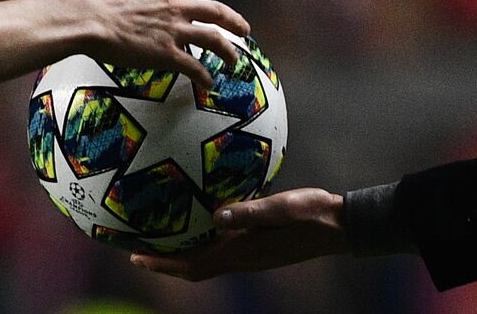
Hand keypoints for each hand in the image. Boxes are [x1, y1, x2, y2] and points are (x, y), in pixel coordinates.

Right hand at [71, 0, 249, 86]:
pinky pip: (193, 67)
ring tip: (234, 60)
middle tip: (244, 28)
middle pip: (216, 11)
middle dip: (234, 20)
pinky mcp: (166, 54)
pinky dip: (204, 76)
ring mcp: (173, 31)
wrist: (85, 21)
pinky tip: (209, 83)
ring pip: (213, 39)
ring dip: (227, 50)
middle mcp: (174, 7)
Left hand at [131, 188, 349, 280]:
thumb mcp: (284, 206)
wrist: (341, 227)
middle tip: (137, 254)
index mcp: (244, 250)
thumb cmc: (315, 213)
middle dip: (164, 265)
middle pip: (194, 270)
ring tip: (162, 245)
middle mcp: (244, 259)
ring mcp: (252, 258)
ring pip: (206, 265)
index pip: (193, 263)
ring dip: (180, 259)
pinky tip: (204, 232)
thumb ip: (251, 211)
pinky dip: (202, 250)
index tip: (135, 255)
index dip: (162, 263)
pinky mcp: (260, 251)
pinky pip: (221, 256)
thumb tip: (215, 214)